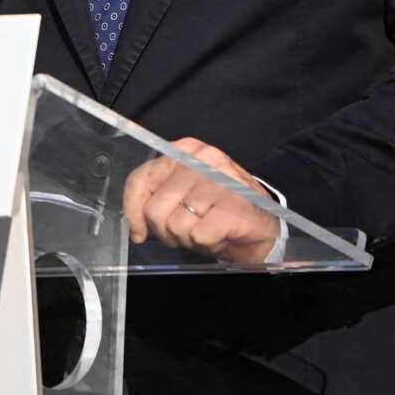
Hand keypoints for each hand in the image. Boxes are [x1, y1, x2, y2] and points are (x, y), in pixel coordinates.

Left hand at [122, 137, 280, 265]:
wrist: (262, 226)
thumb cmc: (218, 211)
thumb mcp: (183, 195)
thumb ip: (156, 197)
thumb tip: (131, 220)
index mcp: (186, 150)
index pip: (141, 178)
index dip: (133, 210)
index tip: (138, 229)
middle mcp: (202, 160)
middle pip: (155, 209)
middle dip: (166, 231)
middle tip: (187, 230)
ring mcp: (219, 181)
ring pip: (175, 225)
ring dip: (188, 238)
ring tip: (206, 230)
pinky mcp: (233, 206)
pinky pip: (198, 236)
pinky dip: (207, 243)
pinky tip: (220, 234)